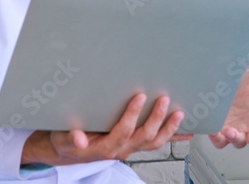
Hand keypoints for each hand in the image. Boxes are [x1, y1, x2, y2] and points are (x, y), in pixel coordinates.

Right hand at [22, 93, 185, 165]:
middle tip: (164, 99)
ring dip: (169, 129)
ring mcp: (130, 148)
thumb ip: (70, 137)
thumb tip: (79, 138)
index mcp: (105, 147)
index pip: (123, 131)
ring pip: (154, 142)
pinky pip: (156, 142)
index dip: (132, 115)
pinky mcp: (135, 144)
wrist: (69, 152)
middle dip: (156, 118)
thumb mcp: (62, 139)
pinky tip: (186, 131)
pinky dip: (172, 136)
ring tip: (180, 114)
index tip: (140, 97)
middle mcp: (121, 149)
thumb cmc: (67, 141)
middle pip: (144, 136)